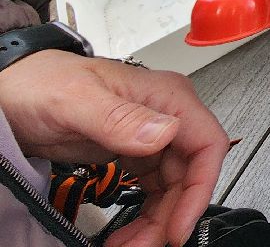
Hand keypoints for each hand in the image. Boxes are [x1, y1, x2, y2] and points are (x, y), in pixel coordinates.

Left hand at [0, 51, 227, 246]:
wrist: (13, 89)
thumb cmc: (42, 83)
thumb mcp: (76, 101)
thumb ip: (119, 117)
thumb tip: (163, 134)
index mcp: (165, 97)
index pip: (206, 143)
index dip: (199, 188)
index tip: (179, 225)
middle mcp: (164, 115)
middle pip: (189, 173)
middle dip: (171, 215)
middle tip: (143, 245)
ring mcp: (150, 134)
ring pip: (172, 186)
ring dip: (156, 219)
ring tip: (130, 243)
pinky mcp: (132, 150)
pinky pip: (152, 188)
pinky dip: (144, 213)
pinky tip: (127, 228)